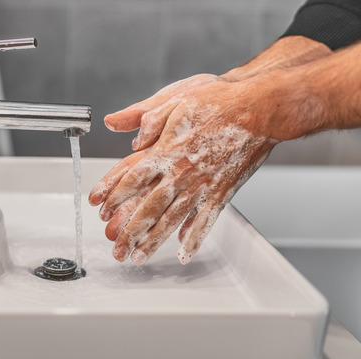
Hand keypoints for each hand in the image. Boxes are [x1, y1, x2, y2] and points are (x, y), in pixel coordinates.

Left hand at [90, 80, 278, 264]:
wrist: (260, 109)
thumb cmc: (220, 101)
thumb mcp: (177, 98)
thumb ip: (149, 118)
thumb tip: (130, 135)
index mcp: (167, 149)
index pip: (132, 177)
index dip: (114, 195)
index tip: (100, 209)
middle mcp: (182, 172)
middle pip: (149, 207)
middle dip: (130, 231)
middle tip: (117, 250)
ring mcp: (203, 185)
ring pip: (173, 219)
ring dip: (154, 241)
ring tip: (139, 258)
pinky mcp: (223, 191)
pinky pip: (206, 220)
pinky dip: (195, 238)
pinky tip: (184, 253)